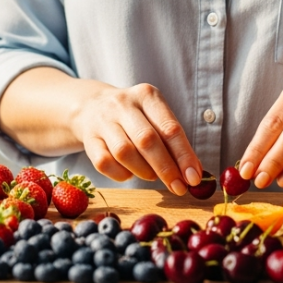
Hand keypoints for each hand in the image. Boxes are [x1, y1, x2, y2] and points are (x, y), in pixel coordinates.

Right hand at [69, 82, 202, 195]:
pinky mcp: (89, 139)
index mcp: (147, 95)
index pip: (169, 128)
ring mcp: (102, 121)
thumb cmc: (134, 117)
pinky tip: (129, 172)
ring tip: (152, 176)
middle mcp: (123, 104)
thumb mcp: (154, 116)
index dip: (184, 155)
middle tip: (179, 187)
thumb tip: (193, 173)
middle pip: (147, 140)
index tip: (194, 177)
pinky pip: (105, 163)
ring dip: (144, 171)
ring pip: (125, 152)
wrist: (91, 106)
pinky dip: (121, 174)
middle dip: (166, 168)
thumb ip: (172, 141)